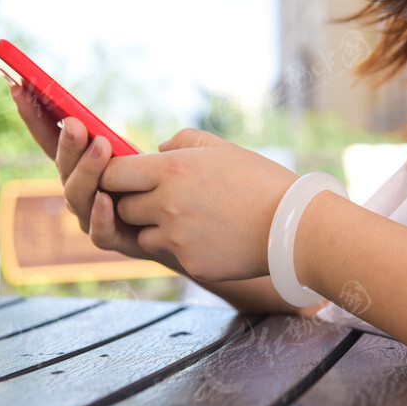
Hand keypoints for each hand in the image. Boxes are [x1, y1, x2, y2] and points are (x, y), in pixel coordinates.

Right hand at [9, 85, 177, 266]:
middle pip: (64, 168)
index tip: (19, 87)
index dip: (34, 117)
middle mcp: (84, 191)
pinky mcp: (115, 242)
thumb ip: (153, 146)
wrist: (192, 226)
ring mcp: (95, 218)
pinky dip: (99, 216)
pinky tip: (105, 199)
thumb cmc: (175, 185)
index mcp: (87, 165)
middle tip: (77, 125)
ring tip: (101, 148)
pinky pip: (100, 233)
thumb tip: (122, 140)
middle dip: (68, 144)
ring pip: (77, 197)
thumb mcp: (166, 157)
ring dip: (87, 171)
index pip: (52, 140)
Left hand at [100, 128, 298, 281]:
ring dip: (157, 228)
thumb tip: (155, 149)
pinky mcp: (190, 263)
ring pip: (142, 234)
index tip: (127, 177)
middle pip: (121, 206)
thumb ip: (182, 141)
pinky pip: (172, 255)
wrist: (295, 226)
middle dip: (135, 203)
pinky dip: (186, 248)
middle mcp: (167, 204)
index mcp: (172, 169)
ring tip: (196, 218)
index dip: (114, 175)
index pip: (112, 172)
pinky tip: (215, 238)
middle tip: (167, 199)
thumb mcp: (222, 149)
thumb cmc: (261, 181)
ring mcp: (177, 238)